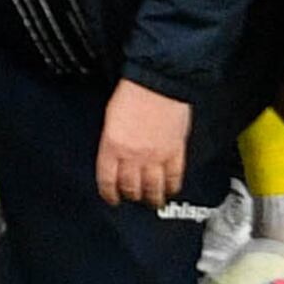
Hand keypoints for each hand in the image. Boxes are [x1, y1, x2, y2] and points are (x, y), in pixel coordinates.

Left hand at [95, 80, 191, 207]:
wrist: (158, 82)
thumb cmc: (133, 92)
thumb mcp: (110, 117)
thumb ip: (112, 140)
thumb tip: (112, 152)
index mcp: (112, 146)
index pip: (107, 180)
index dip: (109, 193)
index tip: (112, 198)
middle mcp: (133, 155)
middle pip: (131, 187)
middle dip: (131, 196)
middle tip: (132, 198)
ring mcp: (156, 156)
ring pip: (153, 188)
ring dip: (152, 198)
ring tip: (152, 201)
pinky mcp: (175, 152)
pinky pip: (174, 177)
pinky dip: (172, 186)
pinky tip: (170, 189)